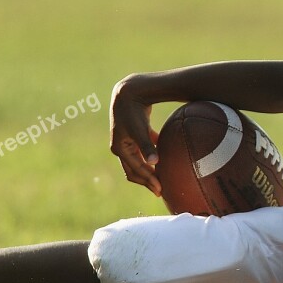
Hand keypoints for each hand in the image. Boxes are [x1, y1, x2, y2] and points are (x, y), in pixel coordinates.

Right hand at [110, 75, 161, 195]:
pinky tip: (161, 157)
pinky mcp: (132, 134)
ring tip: (161, 177)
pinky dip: (151, 154)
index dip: (148, 181)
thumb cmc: (133, 111)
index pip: (136, 171)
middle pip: (134, 170)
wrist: (129, 92)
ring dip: (148, 170)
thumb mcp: (140, 129)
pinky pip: (142, 149)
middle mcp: (120, 147)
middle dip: (147, 181)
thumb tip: (155, 162)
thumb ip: (147, 146)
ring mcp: (125, 141)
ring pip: (138, 162)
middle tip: (160, 190)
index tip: (160, 190)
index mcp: (120, 149)